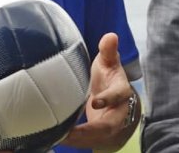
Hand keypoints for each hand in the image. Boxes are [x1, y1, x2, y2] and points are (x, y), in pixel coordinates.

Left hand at [62, 33, 136, 151]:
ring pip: (97, 138)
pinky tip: (57, 140)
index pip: (119, 95)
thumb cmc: (108, 77)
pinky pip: (88, 142)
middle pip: (109, 125)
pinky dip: (74, 142)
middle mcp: (119, 112)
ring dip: (79, 140)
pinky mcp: (99, 136)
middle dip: (90, 130)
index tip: (95, 101)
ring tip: (58, 138)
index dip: (109, 99)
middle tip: (70, 133)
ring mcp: (110, 126)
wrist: (116, 99)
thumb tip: (111, 35)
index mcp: (121, 92)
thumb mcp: (108, 63)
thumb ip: (108, 51)